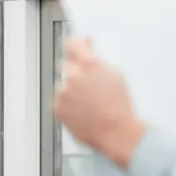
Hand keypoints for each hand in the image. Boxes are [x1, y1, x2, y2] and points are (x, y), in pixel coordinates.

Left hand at [53, 38, 147, 168]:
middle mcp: (73, 75)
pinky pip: (60, 100)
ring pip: (63, 85)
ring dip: (72, 90)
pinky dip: (68, 104)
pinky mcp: (57, 106)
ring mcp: (63, 91)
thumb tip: (86, 45)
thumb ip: (96, 58)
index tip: (74, 47)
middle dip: (76, 72)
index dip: (73, 46)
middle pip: (67, 65)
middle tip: (89, 86)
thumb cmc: (118, 106)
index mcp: (89, 64)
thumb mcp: (115, 74)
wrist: (115, 131)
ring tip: (89, 103)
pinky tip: (82, 111)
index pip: (71, 44)